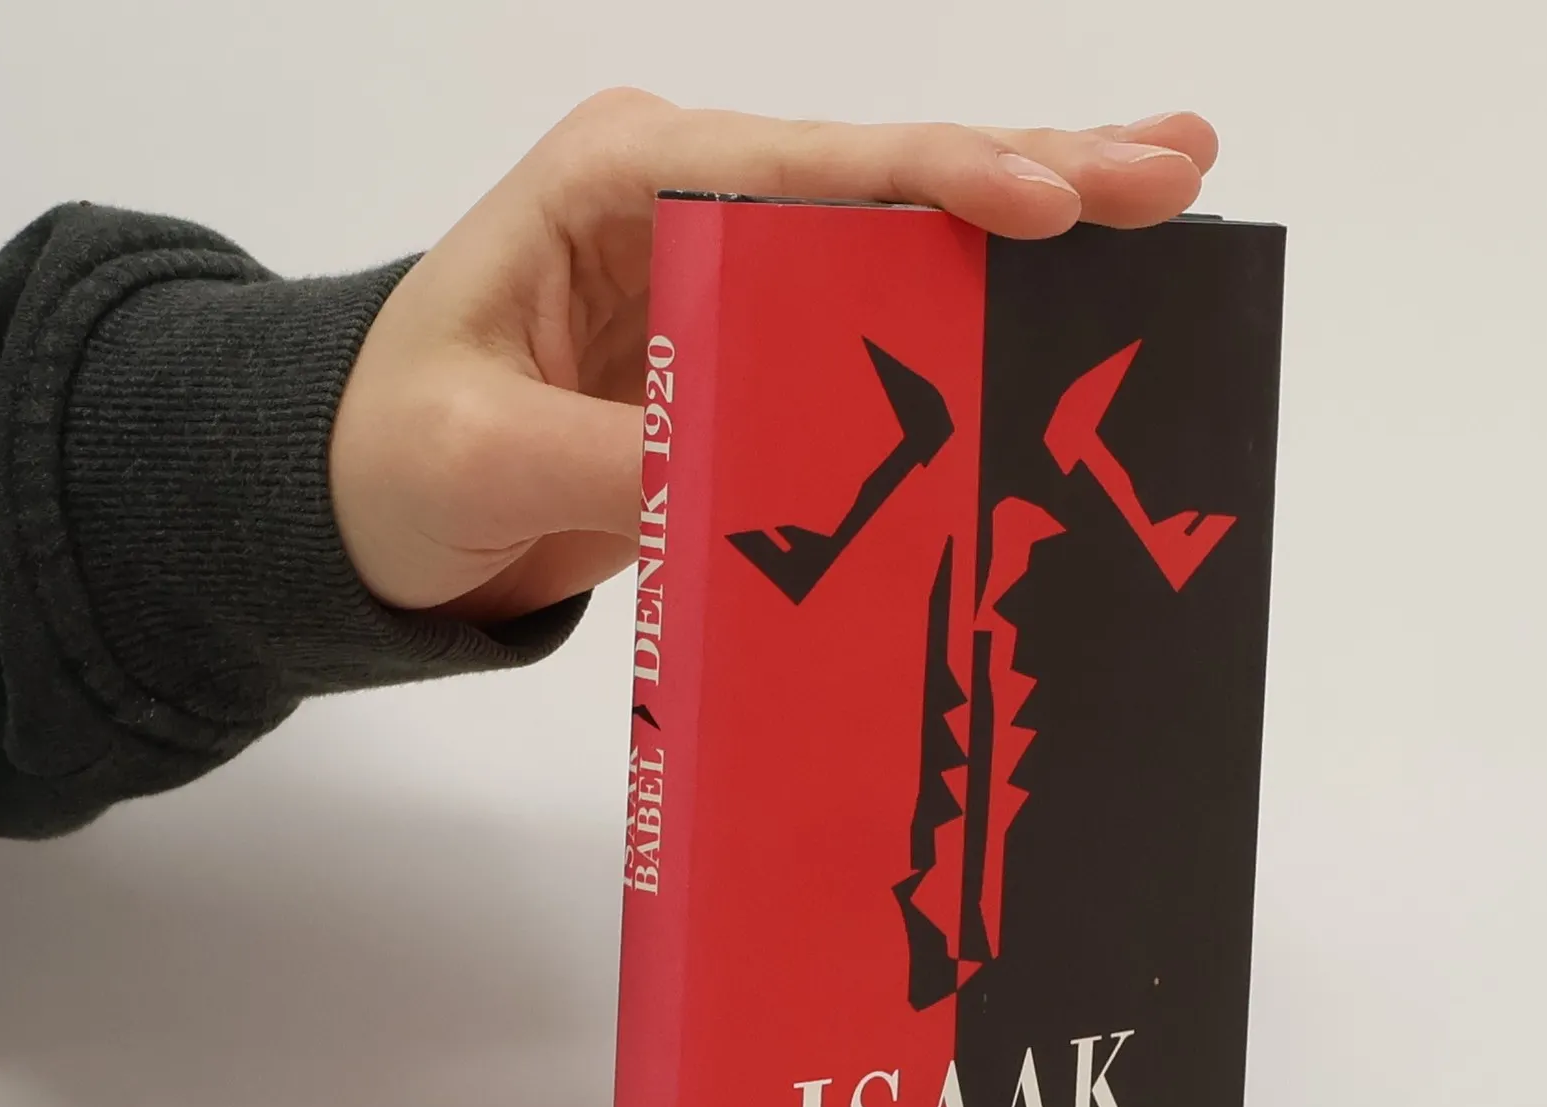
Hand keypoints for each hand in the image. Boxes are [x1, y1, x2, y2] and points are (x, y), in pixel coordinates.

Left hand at [328, 91, 1217, 624]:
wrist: (368, 500)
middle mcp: (695, 198)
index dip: (936, 182)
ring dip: (1039, 218)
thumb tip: (761, 486)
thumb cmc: (388, 450)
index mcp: (623, 180)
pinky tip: (1071, 297)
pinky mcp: (756, 345)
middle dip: (1034, 169)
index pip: (806, 167)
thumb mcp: (479, 455)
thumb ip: (618, 457)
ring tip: (1172, 189)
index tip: (1047, 205)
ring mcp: (735, 267)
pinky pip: (885, 321)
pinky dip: (982, 310)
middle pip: (888, 176)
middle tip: (1178, 167)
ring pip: (908, 233)